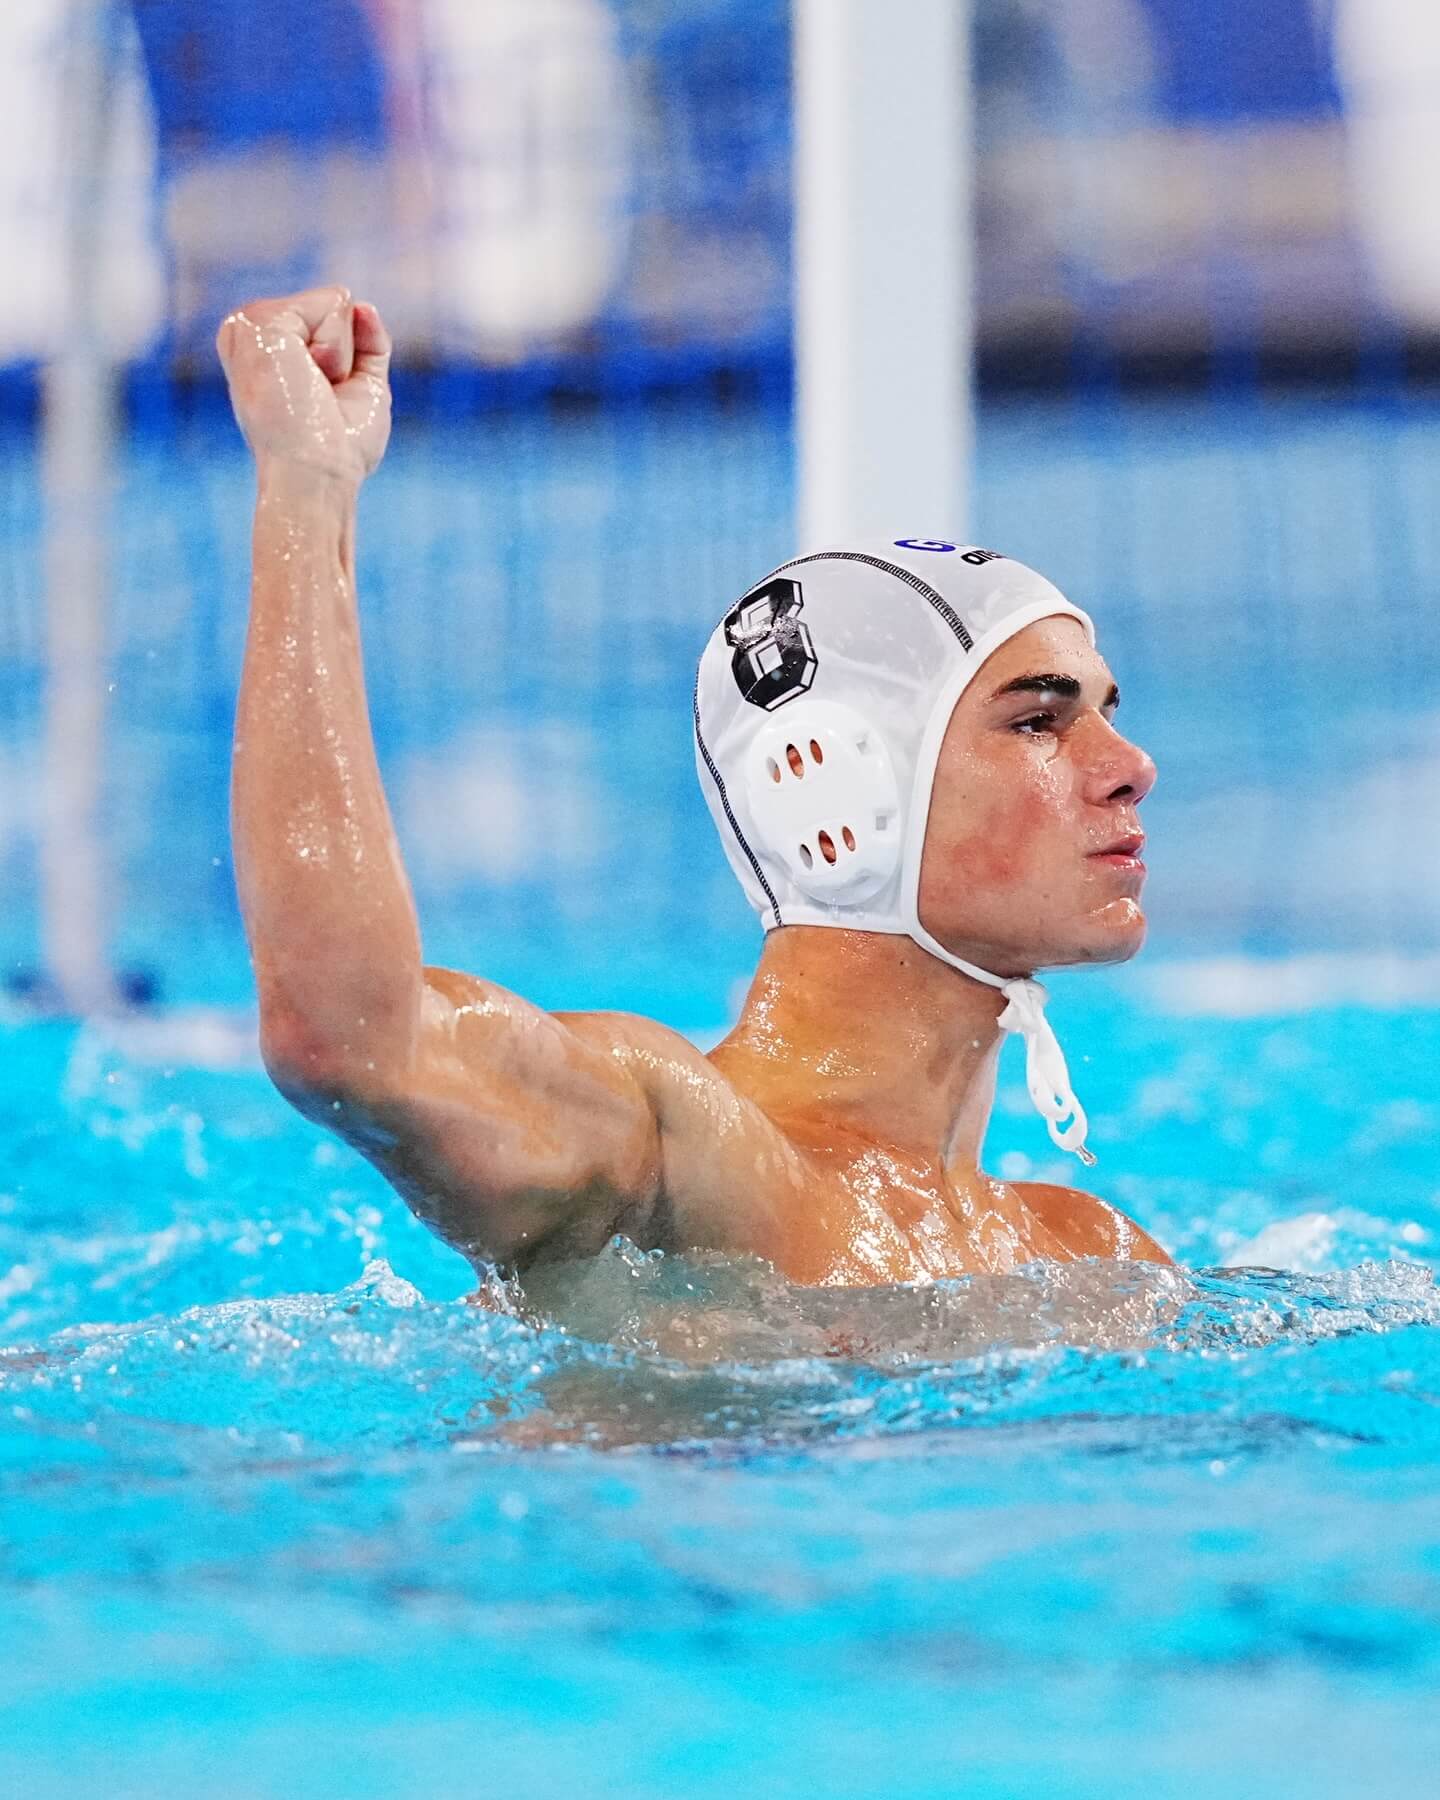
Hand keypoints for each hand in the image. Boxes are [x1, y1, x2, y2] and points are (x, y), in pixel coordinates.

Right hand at [216, 287, 391, 485]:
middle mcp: (251, 334)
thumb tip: (363, 305)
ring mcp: (249, 325)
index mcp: (266, 351)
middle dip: (344, 355)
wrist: (317, 474)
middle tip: (318, 397)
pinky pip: (332, 304)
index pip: (329, 322)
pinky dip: (337, 346)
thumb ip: (367, 343)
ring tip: (312, 390)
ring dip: (340, 354)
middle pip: (333, 308)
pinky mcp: (258, 321)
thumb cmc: (341, 448)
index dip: (346, 363)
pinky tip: (310, 377)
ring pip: (333, 304)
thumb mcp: (363, 387)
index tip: (322, 402)